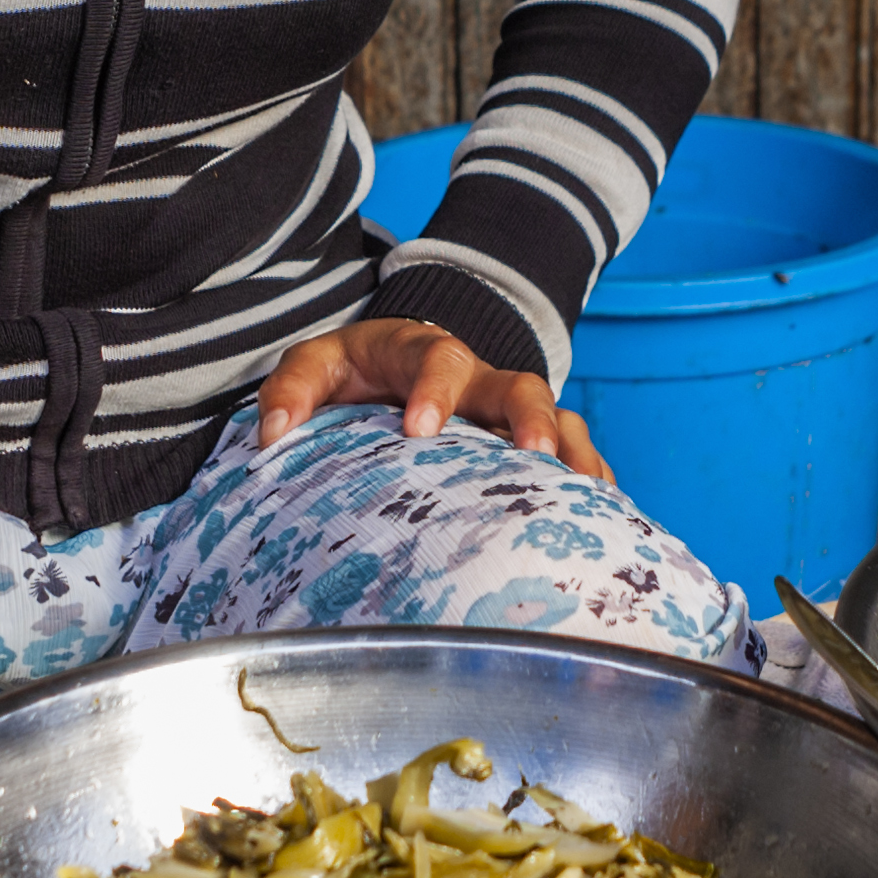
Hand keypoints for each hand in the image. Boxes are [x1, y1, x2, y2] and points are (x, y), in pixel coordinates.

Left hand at [252, 315, 610, 478]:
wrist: (390, 367)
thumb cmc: (354, 374)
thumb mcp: (314, 366)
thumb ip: (292, 391)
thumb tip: (273, 434)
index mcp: (425, 355)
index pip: (438, 360)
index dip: (434, 391)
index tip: (420, 429)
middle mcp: (480, 383)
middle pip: (520, 387)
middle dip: (531, 420)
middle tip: (533, 456)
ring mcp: (510, 415)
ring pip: (560, 423)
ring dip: (574, 457)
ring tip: (585, 499)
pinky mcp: (528, 446)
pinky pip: (574, 460)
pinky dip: (591, 486)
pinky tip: (604, 522)